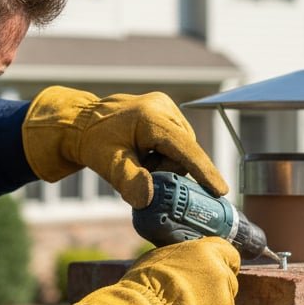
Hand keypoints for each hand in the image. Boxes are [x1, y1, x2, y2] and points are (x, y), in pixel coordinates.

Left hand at [22, 86, 228, 207]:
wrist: (82, 123)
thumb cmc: (94, 144)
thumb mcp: (108, 165)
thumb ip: (128, 180)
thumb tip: (148, 198)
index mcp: (151, 118)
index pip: (185, 149)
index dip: (204, 171)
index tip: (221, 191)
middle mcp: (163, 107)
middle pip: (184, 151)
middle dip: (169, 169)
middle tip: (143, 172)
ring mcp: (166, 106)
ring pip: (182, 147)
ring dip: (166, 162)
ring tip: (141, 160)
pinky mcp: (166, 109)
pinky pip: (177, 140)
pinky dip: (165, 153)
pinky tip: (145, 154)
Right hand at [68, 238, 239, 304]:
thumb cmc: (145, 283)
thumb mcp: (160, 257)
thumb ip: (182, 258)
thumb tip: (183, 263)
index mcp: (208, 253)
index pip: (230, 254)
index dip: (221, 262)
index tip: (212, 271)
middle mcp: (222, 275)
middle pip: (227, 282)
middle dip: (212, 289)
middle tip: (190, 297)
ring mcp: (225, 304)